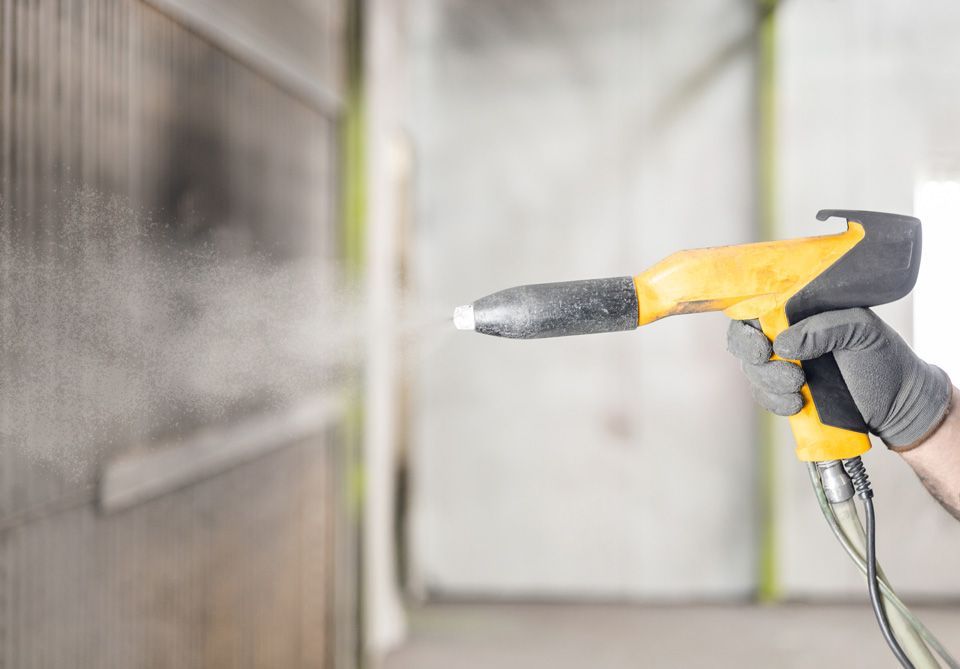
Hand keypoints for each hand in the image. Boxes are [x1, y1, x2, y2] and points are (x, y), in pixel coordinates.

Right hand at [726, 308, 952, 449]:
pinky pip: (764, 397)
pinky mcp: (786, 395)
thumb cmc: (885, 359)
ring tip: (798, 387)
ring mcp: (784, 367)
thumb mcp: (862, 331)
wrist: (900, 404)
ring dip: (768, 381)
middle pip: (744, 341)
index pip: (756, 309)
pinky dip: (775, 402)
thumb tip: (782, 345)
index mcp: (801, 314)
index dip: (745, 324)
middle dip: (752, 356)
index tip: (761, 343)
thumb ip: (824, 329)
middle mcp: (787, 338)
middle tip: (775, 363)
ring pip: (752, 371)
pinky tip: (797, 403)